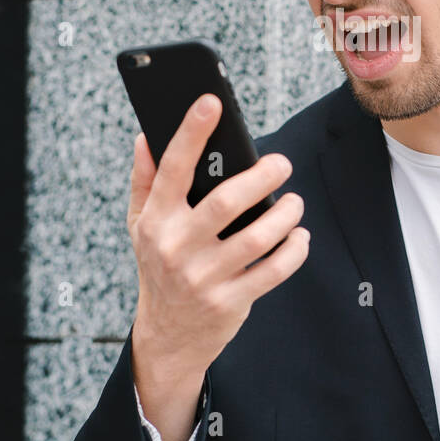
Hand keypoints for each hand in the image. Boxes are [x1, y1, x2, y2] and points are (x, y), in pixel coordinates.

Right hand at [127, 94, 309, 380]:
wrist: (167, 338)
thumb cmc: (158, 267)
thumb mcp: (140, 226)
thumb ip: (144, 180)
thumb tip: (145, 135)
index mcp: (155, 221)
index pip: (173, 169)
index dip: (191, 133)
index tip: (211, 102)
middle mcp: (176, 247)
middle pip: (227, 202)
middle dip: (263, 176)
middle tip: (282, 164)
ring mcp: (204, 277)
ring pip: (257, 237)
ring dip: (286, 214)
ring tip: (294, 202)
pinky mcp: (230, 301)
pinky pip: (274, 270)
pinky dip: (295, 249)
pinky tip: (299, 236)